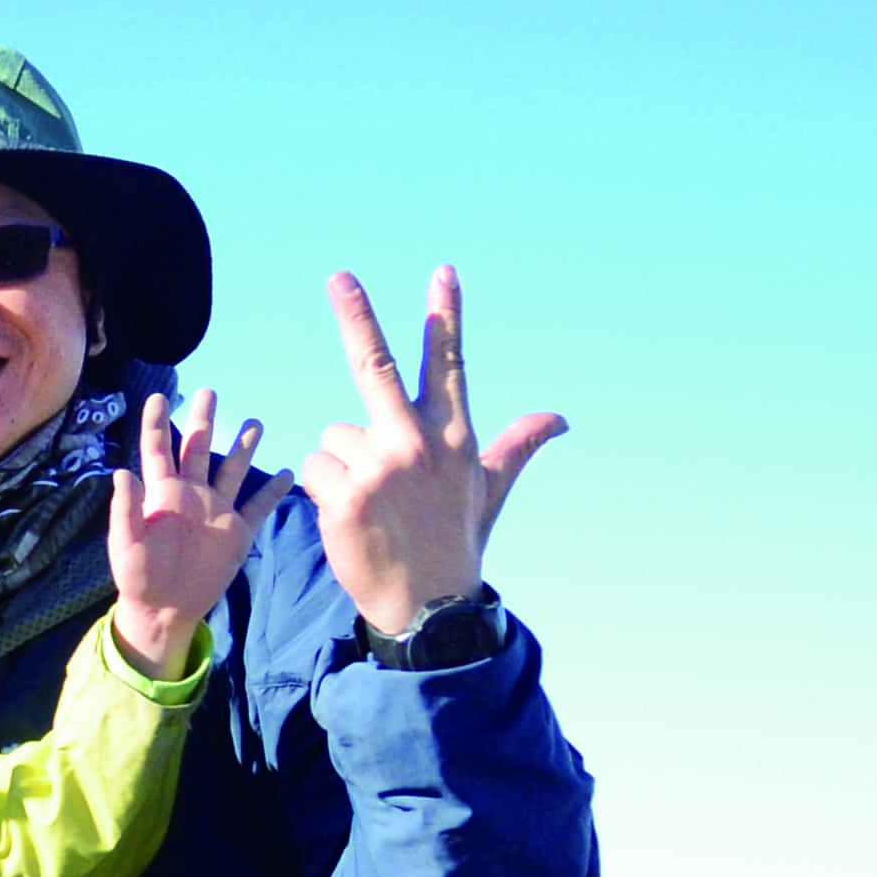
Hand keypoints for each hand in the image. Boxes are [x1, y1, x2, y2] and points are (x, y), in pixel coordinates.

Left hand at [104, 387, 274, 677]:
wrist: (164, 609)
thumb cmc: (137, 577)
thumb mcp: (125, 545)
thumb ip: (125, 509)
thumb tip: (121, 472)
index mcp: (161, 494)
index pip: (158, 450)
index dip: (157, 423)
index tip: (159, 395)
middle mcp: (191, 495)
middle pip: (198, 448)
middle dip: (204, 420)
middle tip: (209, 392)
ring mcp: (216, 511)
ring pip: (232, 469)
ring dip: (242, 446)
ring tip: (254, 421)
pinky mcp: (236, 532)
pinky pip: (258, 507)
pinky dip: (273, 491)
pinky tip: (287, 472)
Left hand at [301, 267, 563, 635]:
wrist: (426, 604)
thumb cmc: (455, 539)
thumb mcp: (490, 488)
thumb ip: (518, 445)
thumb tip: (560, 420)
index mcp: (453, 435)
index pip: (448, 363)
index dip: (444, 316)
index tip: (442, 272)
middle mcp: (416, 442)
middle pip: (376, 366)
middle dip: (357, 317)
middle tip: (339, 277)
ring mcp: (380, 466)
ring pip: (335, 434)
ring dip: (343, 464)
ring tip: (371, 503)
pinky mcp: (346, 492)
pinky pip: (316, 467)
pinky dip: (323, 489)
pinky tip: (349, 516)